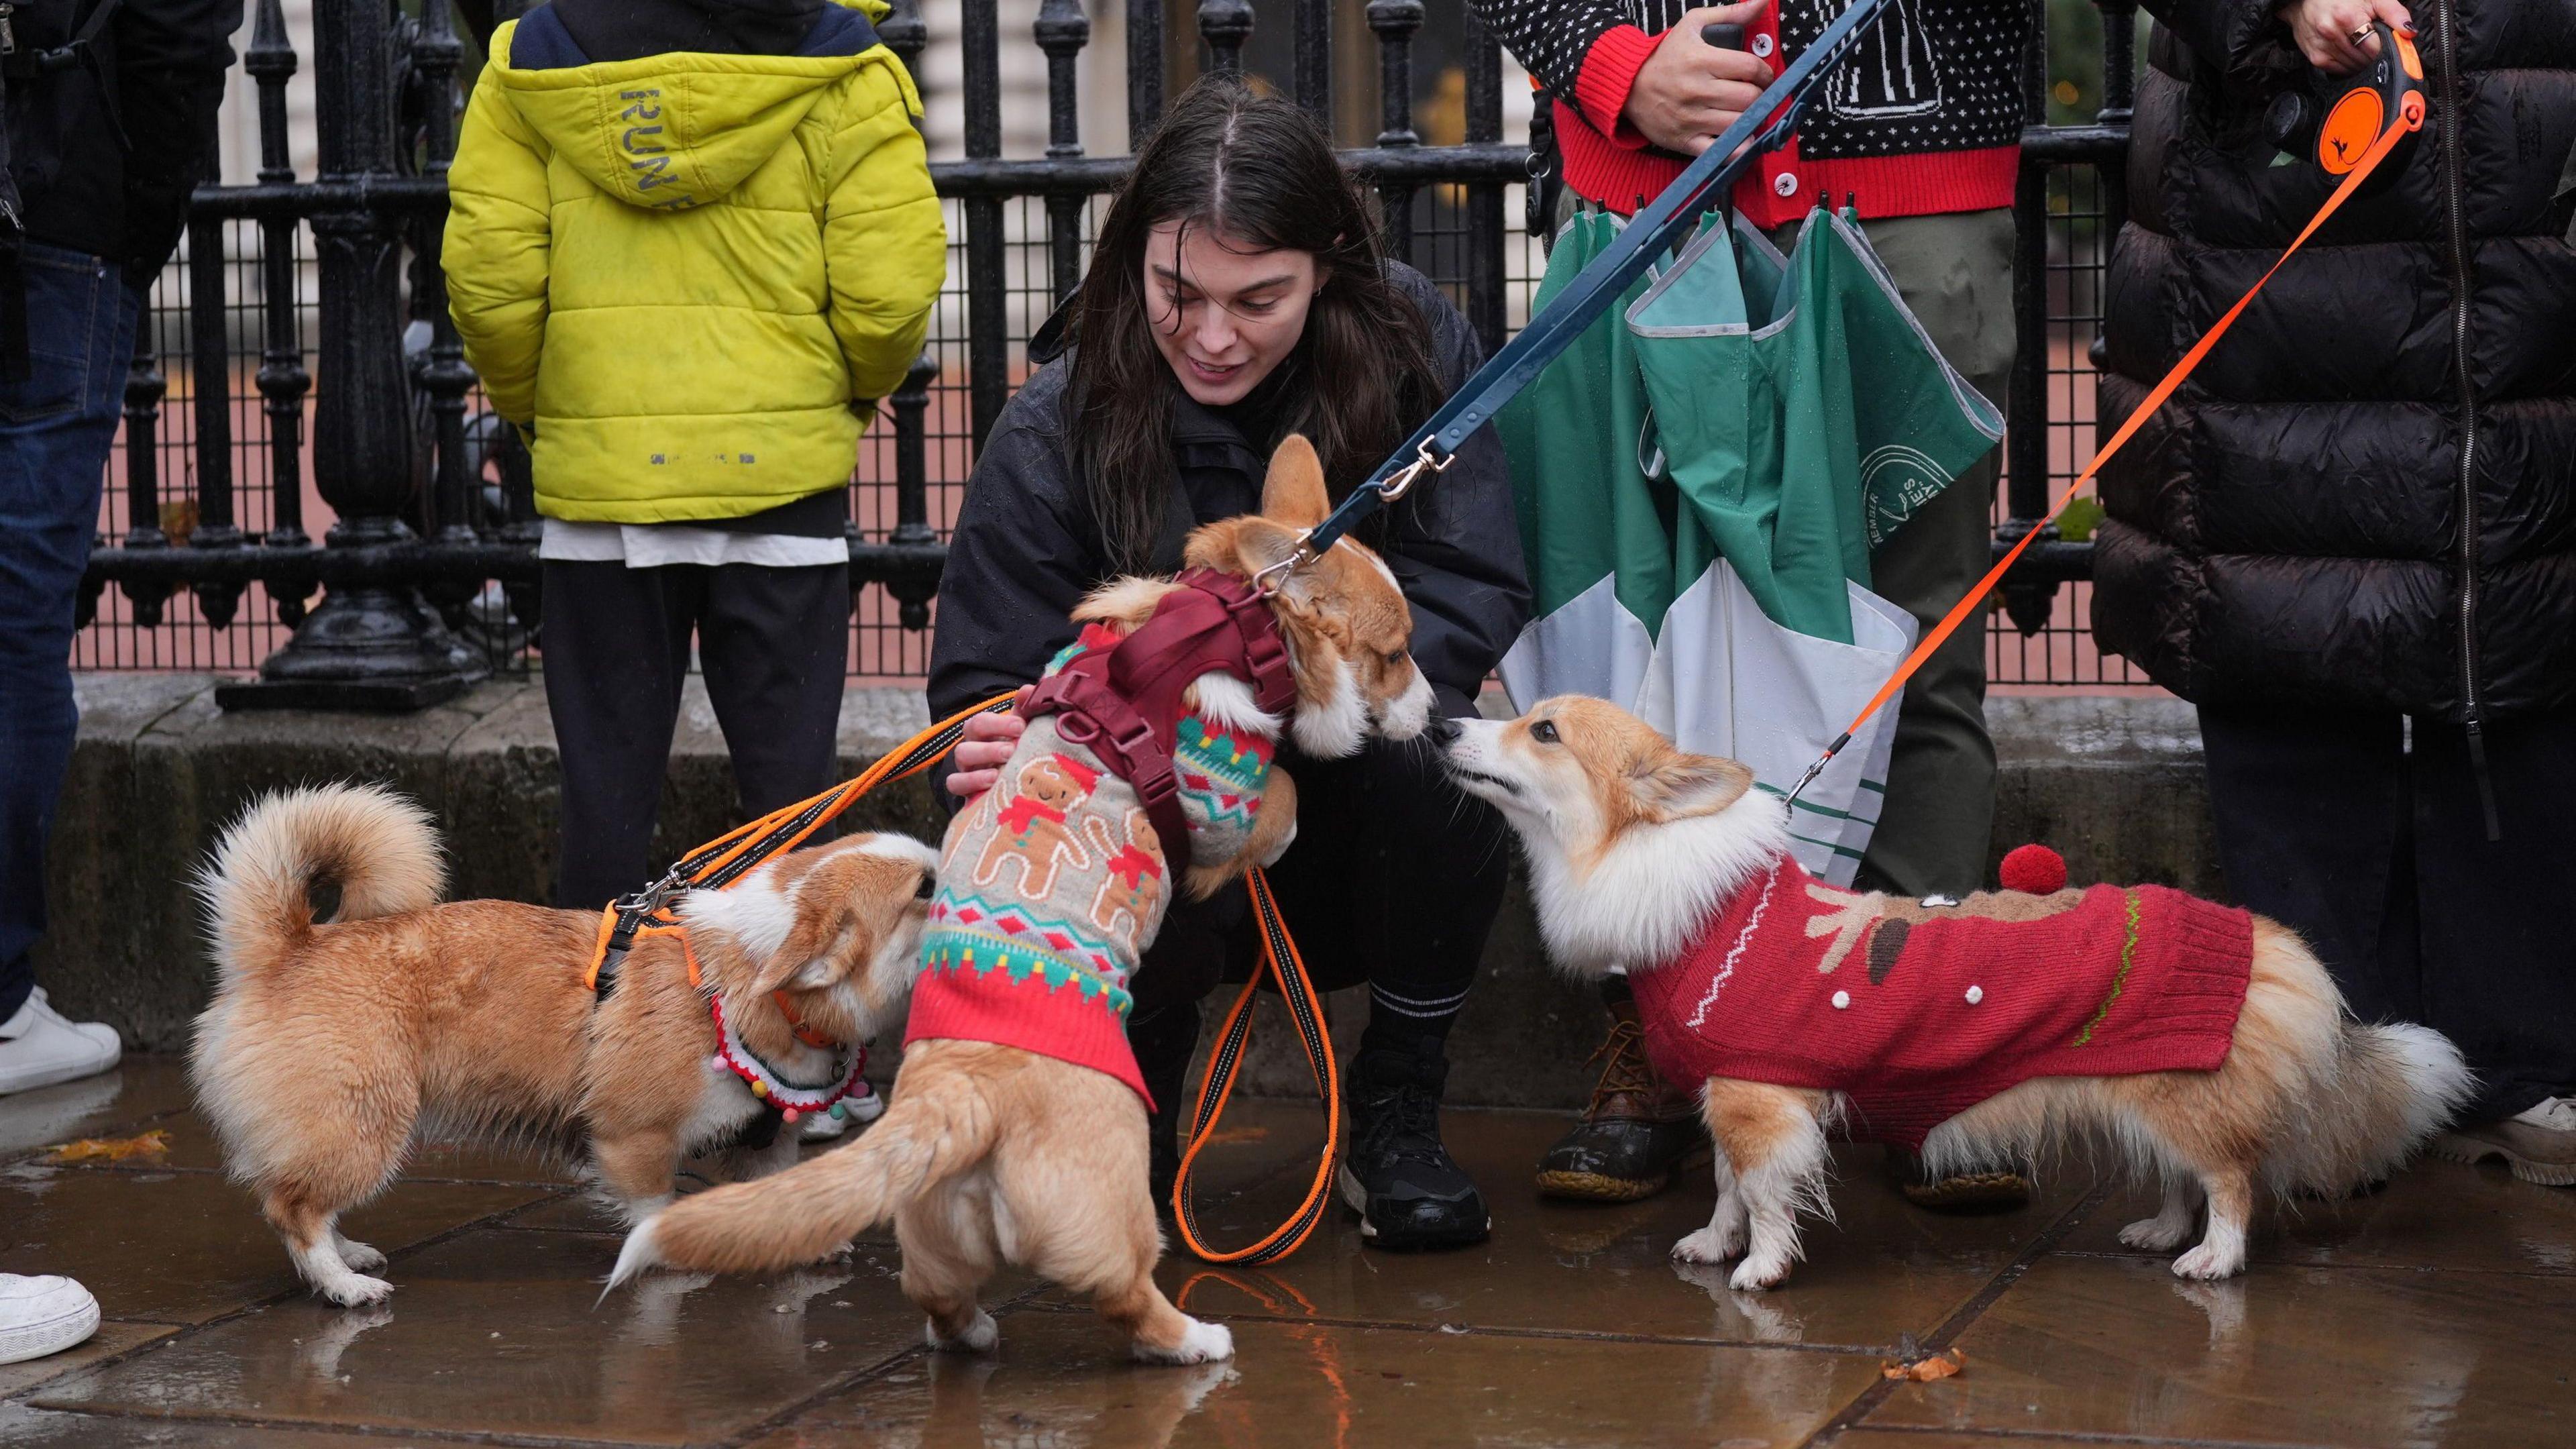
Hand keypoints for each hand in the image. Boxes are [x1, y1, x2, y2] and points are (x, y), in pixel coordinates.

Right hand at [942, 686, 1032, 801]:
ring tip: (1001, 767)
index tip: (1021, 727)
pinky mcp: (964, 788)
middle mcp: (972, 743)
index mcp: (983, 729)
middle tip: (1012, 749)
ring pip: (961, 755)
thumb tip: (1031, 689)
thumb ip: (1026, 710)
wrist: (1010, 784)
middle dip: (991, 738)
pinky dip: (970, 782)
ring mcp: (966, 766)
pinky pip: (954, 783)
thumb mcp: (1022, 731)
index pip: (982, 719)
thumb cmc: (1015, 751)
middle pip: (970, 732)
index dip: (999, 722)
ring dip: (982, 758)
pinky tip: (991, 782)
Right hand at [1621, 2, 1775, 156]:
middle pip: (1749, 98)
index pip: (1750, 68)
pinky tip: (1740, 138)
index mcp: (1701, 60)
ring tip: (1745, 112)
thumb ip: (1731, 14)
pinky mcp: (1685, 141)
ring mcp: (1691, 119)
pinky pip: (1721, 152)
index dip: (1764, 72)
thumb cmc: (1666, 55)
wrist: (1628, 87)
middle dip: (1759, 96)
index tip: (1761, 76)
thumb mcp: (1693, 26)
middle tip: (1753, 94)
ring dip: (1750, 119)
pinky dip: (1737, 148)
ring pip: (1740, 124)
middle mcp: (1697, 90)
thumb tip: (1763, 1)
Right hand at [2278, 0, 2411, 74]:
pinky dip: (2349, 65)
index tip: (2391, 46)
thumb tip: (2409, 31)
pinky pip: (2340, 71)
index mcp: (2348, 17)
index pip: (2376, 47)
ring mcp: (2322, 48)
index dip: (2387, 48)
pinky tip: (2350, 52)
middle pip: (2365, 59)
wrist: (2304, 1)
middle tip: (2375, 43)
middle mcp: (2332, 34)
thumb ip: (2394, 13)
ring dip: (2363, 61)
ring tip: (2362, 46)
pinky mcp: (2315, 58)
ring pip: (2354, 67)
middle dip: (2375, 54)